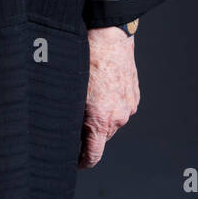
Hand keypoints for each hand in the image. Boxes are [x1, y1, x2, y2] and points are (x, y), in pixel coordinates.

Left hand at [78, 26, 139, 168]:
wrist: (109, 36)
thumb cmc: (86, 59)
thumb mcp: (71, 91)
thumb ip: (71, 115)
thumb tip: (63, 129)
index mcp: (101, 119)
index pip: (93, 155)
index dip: (82, 162)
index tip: (74, 162)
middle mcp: (119, 117)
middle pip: (102, 137)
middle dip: (89, 133)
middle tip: (75, 118)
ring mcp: (129, 106)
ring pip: (112, 121)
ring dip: (101, 116)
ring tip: (89, 96)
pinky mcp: (134, 95)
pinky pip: (121, 107)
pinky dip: (111, 104)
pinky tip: (101, 88)